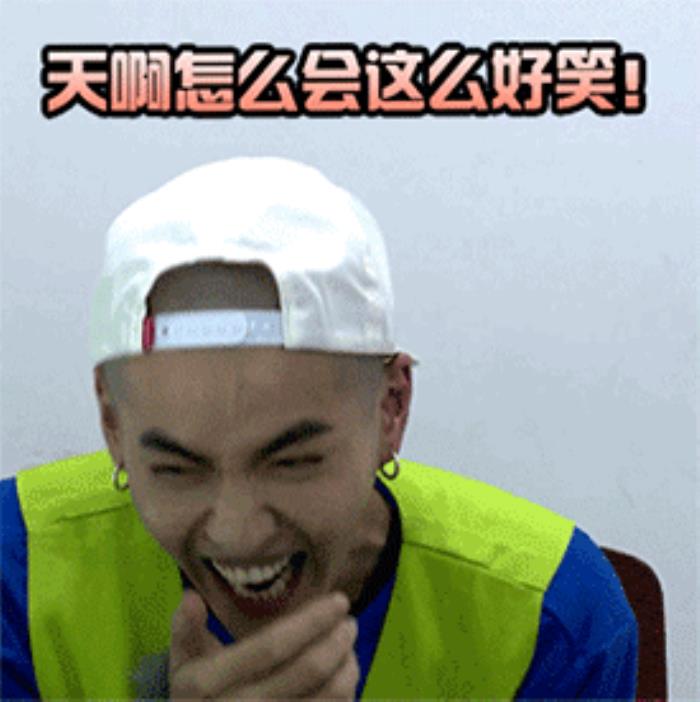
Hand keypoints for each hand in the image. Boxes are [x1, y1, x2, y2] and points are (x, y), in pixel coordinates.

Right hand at [169, 587, 359, 699]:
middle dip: (336, 641)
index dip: (310, 622)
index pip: (272, 647)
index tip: (338, 600)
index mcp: (211, 682)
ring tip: (349, 645)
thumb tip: (192, 597)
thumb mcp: (182, 662)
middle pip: (305, 671)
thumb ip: (185, 628)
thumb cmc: (196, 695)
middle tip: (349, 620)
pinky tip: (345, 675)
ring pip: (325, 698)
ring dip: (347, 667)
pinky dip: (345, 694)